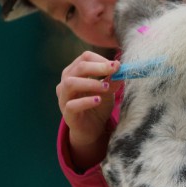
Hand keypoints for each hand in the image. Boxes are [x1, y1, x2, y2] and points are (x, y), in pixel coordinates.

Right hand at [56, 50, 120, 168]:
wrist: (92, 128)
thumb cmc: (98, 105)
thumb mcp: (108, 91)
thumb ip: (112, 80)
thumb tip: (121, 68)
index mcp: (75, 72)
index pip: (85, 58)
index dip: (101, 59)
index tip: (117, 65)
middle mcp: (65, 82)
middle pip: (78, 68)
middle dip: (98, 67)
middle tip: (114, 70)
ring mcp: (64, 98)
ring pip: (70, 84)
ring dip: (90, 83)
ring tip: (106, 87)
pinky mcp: (67, 114)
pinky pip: (72, 105)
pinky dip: (86, 101)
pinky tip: (98, 100)